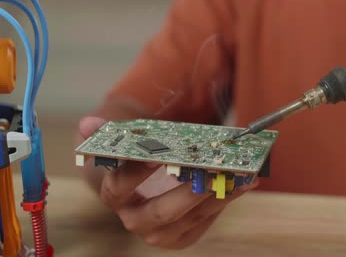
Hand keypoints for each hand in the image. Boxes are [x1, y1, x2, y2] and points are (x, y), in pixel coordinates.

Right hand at [78, 116, 258, 248]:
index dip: (136, 173)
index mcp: (114, 195)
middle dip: (190, 191)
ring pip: (190, 218)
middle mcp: (134, 219)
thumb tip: (87, 124)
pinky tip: (244, 183)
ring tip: (241, 174)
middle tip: (215, 169)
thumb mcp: (122, 139)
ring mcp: (160, 232)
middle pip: (161, 212)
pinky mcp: (183, 235)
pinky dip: (226, 201)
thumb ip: (108, 131)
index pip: (119, 188)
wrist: (146, 176)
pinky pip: (206, 221)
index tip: (157, 156)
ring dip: (218, 195)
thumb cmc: (137, 154)